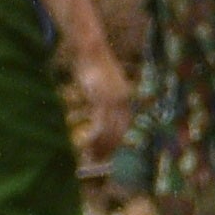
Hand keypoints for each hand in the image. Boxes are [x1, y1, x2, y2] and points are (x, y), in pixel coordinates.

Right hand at [67, 42, 131, 167]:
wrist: (92, 52)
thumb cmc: (95, 71)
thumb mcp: (105, 89)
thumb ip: (105, 107)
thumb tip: (100, 128)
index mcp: (128, 101)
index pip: (127, 129)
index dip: (118, 145)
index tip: (110, 157)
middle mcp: (125, 102)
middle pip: (119, 134)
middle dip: (108, 151)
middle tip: (96, 162)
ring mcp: (114, 101)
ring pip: (110, 132)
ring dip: (99, 147)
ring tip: (89, 157)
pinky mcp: (102, 99)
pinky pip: (99, 124)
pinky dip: (93, 137)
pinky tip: (86, 144)